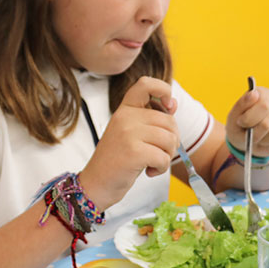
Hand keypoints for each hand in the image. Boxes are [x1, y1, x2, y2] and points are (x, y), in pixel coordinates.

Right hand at [80, 76, 179, 209]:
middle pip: (169, 121)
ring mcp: (128, 134)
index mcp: (124, 109)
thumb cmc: (117, 159)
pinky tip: (148, 171)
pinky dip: (161, 168)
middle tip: (156, 152)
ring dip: (166, 155)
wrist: (96, 183)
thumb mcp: (129, 132)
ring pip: (170, 139)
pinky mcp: (133, 152)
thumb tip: (172, 105)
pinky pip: (164, 157)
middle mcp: (124, 117)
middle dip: (171, 140)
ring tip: (151, 162)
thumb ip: (149, 118)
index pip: (146, 84)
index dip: (164, 90)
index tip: (168, 108)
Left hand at [226, 86, 268, 157]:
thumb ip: (241, 105)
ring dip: (263, 140)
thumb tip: (253, 93)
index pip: (264, 106)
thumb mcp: (234, 116)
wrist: (248, 140)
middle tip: (248, 134)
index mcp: (262, 93)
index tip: (240, 123)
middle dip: (255, 133)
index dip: (250, 119)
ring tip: (258, 138)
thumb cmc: (240, 125)